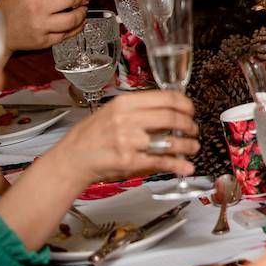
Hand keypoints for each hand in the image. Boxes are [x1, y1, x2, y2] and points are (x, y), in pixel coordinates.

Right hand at [0, 0, 94, 51]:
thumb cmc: (9, 8)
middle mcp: (38, 8)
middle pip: (72, 0)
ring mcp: (41, 26)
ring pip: (73, 19)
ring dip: (82, 14)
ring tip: (82, 10)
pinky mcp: (43, 41)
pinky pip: (67, 34)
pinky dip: (77, 28)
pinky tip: (78, 23)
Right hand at [49, 90, 199, 183]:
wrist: (71, 159)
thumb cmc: (91, 136)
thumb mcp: (112, 112)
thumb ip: (139, 110)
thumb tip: (169, 111)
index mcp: (125, 103)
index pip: (166, 98)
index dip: (185, 104)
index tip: (191, 110)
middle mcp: (127, 119)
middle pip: (171, 117)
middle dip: (189, 124)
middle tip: (193, 129)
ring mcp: (128, 141)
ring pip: (169, 141)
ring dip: (187, 145)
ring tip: (193, 147)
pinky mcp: (129, 162)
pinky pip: (160, 162)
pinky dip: (177, 165)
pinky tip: (185, 167)